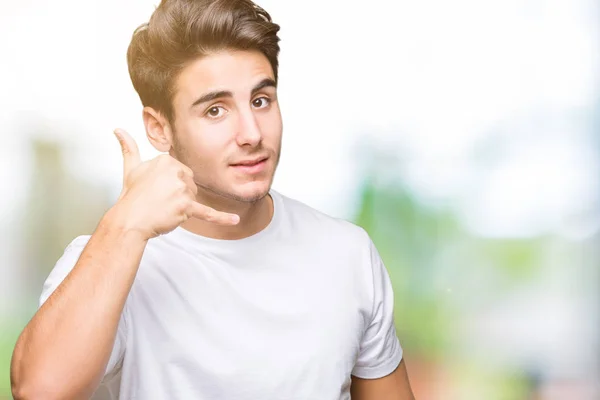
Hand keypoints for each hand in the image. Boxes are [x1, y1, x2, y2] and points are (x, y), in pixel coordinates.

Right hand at [112, 128, 239, 239]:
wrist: (129, 220)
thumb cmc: (131, 196)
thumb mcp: (130, 168)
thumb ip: (128, 147)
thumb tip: (118, 130)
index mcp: (167, 160)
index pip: (181, 172)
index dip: (171, 184)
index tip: (157, 190)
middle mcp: (176, 172)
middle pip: (190, 184)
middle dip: (178, 195)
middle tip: (159, 200)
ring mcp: (182, 190)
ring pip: (193, 198)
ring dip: (182, 206)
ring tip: (163, 208)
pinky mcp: (186, 207)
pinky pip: (208, 213)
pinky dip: (222, 218)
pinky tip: (234, 220)